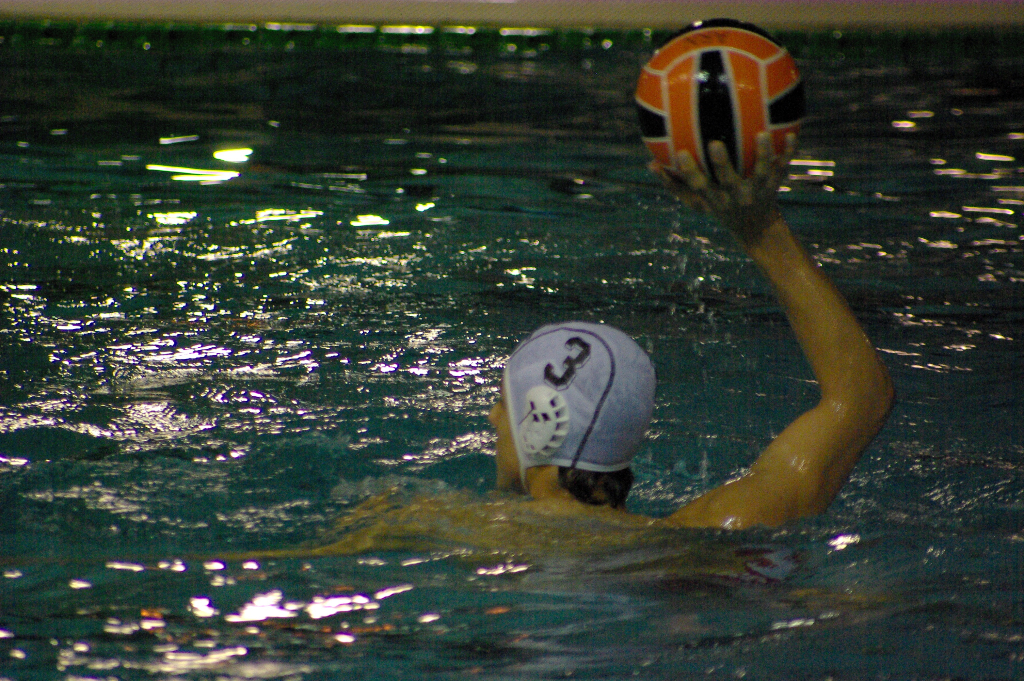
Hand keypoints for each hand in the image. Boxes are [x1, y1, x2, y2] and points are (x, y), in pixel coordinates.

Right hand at [652, 132, 795, 246]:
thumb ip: (673, 184)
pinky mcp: (774, 187)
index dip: (689, 171)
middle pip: (728, 180)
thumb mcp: (696, 202)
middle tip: (714, 144)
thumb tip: (649, 164)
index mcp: (715, 199)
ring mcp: (757, 192)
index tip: (680, 152)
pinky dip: (787, 152)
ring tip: (763, 134)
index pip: (698, 186)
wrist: (755, 228)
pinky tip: (791, 134)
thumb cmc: (719, 208)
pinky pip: (783, 168)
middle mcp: (735, 197)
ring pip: (761, 173)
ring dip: (763, 155)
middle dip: (722, 164)